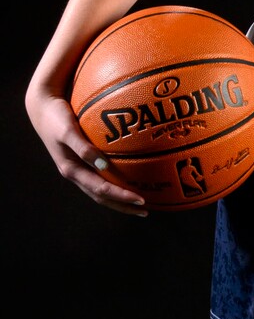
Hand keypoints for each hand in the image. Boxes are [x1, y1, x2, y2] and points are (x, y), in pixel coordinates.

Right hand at [25, 88, 147, 215]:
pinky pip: (100, 176)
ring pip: (100, 189)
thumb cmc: (56, 117)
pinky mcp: (80, 161)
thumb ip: (84, 148)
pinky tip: (128, 176)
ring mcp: (77, 168)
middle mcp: (75, 173)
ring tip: (138, 201)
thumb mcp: (68, 131)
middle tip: (145, 210)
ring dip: (119, 198)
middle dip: (122, 206)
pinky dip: (114, 181)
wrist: (42, 108)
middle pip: (101, 197)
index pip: (100, 190)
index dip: (121, 197)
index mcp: (71, 170)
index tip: (141, 201)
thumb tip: (104, 166)